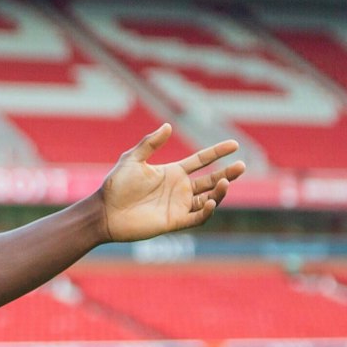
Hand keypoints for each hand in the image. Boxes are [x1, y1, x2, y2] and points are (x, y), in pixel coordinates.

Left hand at [99, 124, 245, 243]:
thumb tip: (168, 126)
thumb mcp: (132, 159)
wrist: (105, 211)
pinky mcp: (175, 221)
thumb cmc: (116, 185)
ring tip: (225, 182)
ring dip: (219, 191)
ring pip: (208, 198)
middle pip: (210, 180)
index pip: (201, 161)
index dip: (217, 152)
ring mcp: (178, 205)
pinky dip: (207, 210)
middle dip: (227, 173)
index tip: (234, 144)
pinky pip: (197, 217)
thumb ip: (150, 143)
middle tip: (242, 166)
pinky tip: (210, 201)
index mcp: (172, 172)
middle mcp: (179, 189)